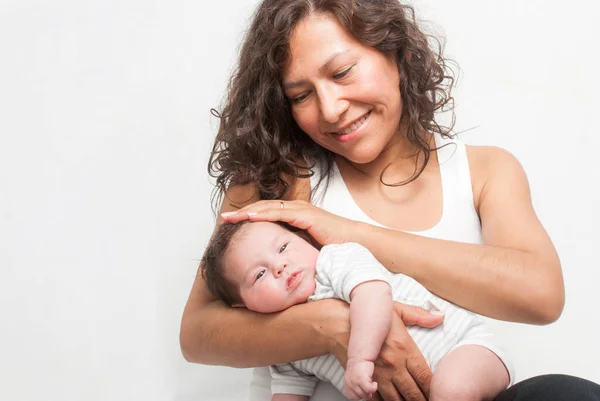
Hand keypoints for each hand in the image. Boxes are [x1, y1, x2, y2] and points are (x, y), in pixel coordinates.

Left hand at [220, 199, 358, 244]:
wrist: (356, 244)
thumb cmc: (335, 248)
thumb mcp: (307, 248)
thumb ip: (293, 250)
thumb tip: (280, 263)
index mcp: (295, 216)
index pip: (267, 213)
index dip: (248, 217)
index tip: (232, 224)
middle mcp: (296, 209)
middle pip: (263, 207)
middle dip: (242, 213)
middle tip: (224, 219)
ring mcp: (301, 210)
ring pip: (268, 207)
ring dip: (247, 212)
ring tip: (230, 218)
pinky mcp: (306, 215)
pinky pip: (280, 212)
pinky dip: (263, 214)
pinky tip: (249, 217)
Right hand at [329, 302, 443, 400]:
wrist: (341, 323)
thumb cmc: (369, 316)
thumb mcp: (396, 311)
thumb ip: (419, 315)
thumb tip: (440, 316)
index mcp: (406, 349)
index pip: (425, 377)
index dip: (433, 389)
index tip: (437, 393)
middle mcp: (394, 364)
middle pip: (413, 393)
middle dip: (421, 400)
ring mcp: (379, 374)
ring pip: (397, 399)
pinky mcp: (366, 379)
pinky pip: (379, 399)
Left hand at [344, 358, 376, 399]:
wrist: (360, 356)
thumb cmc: (360, 366)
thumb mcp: (358, 378)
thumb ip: (361, 388)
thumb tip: (369, 397)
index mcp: (347, 384)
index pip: (352, 397)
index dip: (359, 394)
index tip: (364, 389)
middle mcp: (349, 384)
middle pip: (359, 396)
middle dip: (365, 392)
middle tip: (369, 384)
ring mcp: (355, 382)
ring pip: (364, 394)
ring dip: (370, 389)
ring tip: (371, 381)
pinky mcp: (362, 379)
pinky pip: (369, 390)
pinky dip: (373, 388)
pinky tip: (374, 383)